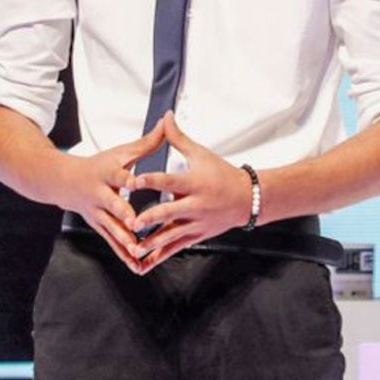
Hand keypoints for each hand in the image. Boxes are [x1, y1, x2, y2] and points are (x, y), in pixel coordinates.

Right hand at [50, 127, 163, 274]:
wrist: (64, 182)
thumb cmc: (99, 165)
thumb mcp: (120, 153)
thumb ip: (146, 143)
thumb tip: (166, 123)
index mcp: (107, 175)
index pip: (119, 176)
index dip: (127, 179)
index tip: (137, 183)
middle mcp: (99, 196)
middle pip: (112, 206)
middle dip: (123, 216)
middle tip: (136, 224)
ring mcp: (97, 214)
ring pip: (111, 229)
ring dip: (124, 241)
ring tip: (139, 252)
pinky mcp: (99, 227)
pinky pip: (112, 243)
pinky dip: (124, 255)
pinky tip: (138, 266)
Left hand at [126, 116, 254, 273]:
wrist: (247, 198)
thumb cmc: (223, 174)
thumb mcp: (201, 154)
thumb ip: (178, 138)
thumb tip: (166, 118)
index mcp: (195, 182)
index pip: (170, 181)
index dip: (151, 180)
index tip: (133, 181)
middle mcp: (196, 204)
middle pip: (170, 212)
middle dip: (150, 218)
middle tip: (132, 222)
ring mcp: (197, 223)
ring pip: (172, 235)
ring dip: (153, 242)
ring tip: (136, 248)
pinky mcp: (197, 235)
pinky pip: (177, 247)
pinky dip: (161, 255)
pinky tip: (146, 261)